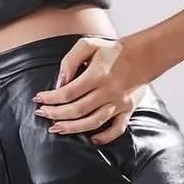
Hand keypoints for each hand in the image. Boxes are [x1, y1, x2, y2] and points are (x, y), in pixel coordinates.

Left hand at [31, 35, 152, 144]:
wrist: (144, 55)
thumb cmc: (112, 50)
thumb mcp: (89, 44)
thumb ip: (71, 60)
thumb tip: (60, 82)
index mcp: (98, 74)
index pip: (68, 91)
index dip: (51, 98)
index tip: (38, 99)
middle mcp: (108, 91)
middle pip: (78, 109)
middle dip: (56, 114)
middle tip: (42, 114)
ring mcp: (119, 102)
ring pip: (93, 122)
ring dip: (73, 128)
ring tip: (56, 129)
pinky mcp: (128, 109)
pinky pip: (117, 129)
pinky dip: (104, 137)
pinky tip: (91, 139)